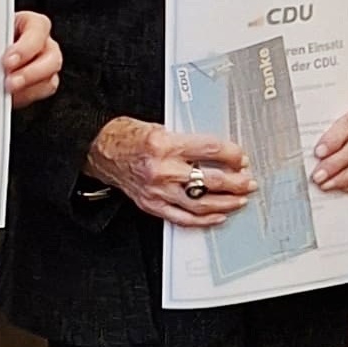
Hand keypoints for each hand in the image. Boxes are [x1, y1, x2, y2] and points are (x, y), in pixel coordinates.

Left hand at [3, 9, 61, 106]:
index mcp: (32, 23)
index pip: (39, 30)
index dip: (25, 47)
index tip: (8, 60)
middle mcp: (44, 44)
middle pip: (52, 58)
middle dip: (30, 73)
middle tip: (9, 82)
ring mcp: (46, 65)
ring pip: (50, 79)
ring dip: (29, 88)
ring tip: (7, 91)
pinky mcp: (42, 83)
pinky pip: (41, 92)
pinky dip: (25, 96)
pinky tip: (11, 96)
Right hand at [87, 117, 251, 226]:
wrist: (99, 150)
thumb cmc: (126, 136)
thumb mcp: (159, 127)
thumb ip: (188, 140)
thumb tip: (218, 151)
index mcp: (165, 145)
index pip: (210, 150)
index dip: (232, 155)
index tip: (242, 158)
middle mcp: (162, 170)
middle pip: (210, 180)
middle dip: (236, 183)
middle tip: (248, 182)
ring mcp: (158, 191)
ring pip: (201, 204)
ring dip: (226, 204)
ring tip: (239, 200)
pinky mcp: (152, 205)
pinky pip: (184, 218)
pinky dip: (204, 220)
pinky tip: (218, 217)